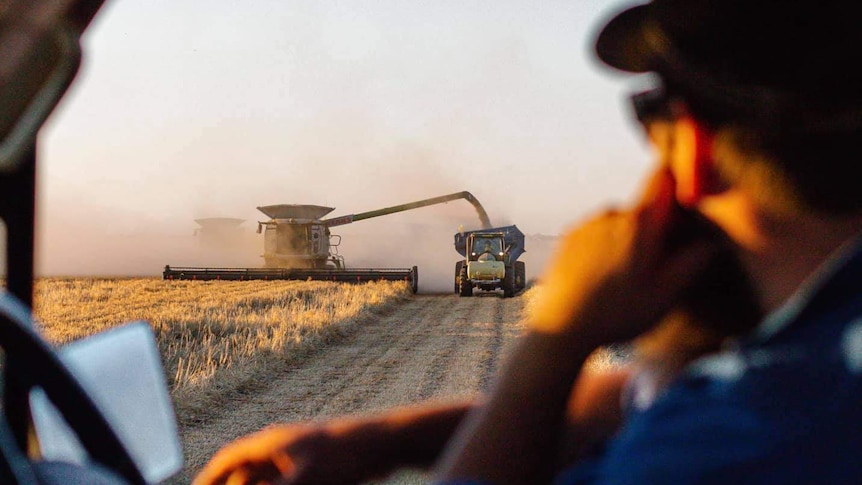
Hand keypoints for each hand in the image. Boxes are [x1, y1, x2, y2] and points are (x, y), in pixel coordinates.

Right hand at [192, 423, 368, 484]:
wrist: (385, 443)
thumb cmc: (344, 455)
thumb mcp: (303, 482)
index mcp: (271, 443)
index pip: (229, 458)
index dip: (209, 477)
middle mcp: (281, 448)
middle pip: (246, 474)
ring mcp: (298, 458)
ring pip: (267, 481)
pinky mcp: (316, 469)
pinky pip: (287, 484)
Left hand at [530, 167, 716, 344]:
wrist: (561, 326)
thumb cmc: (617, 313)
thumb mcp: (664, 295)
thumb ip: (691, 263)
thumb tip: (711, 242)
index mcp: (639, 222)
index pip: (661, 178)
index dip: (674, 185)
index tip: (680, 207)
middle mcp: (611, 214)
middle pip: (642, 208)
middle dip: (651, 230)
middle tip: (651, 269)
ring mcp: (587, 224)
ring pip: (618, 223)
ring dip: (625, 241)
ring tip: (622, 280)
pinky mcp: (568, 237)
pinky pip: (596, 233)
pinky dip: (603, 248)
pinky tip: (600, 279)